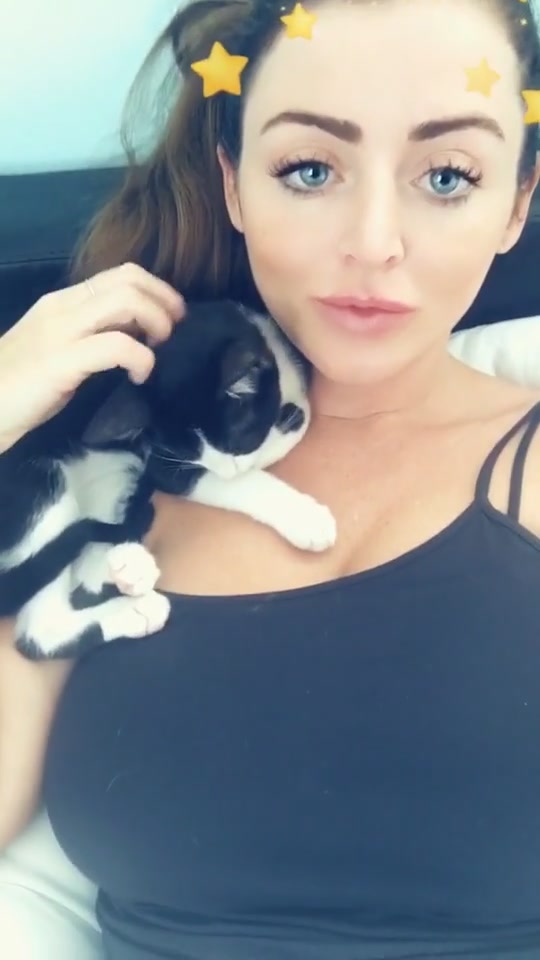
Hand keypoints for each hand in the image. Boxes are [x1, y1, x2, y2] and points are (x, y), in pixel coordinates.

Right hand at [0, 262, 184, 452]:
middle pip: (129, 281)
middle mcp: (63, 307)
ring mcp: (61, 332)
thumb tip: (137, 334)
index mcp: (64, 301)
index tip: (173, 317)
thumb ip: (94, 334)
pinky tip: (140, 377)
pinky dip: (142, 358)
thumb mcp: (61, 348)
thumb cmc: (22, 385)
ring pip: (126, 302)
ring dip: (157, 323)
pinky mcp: (62, 361)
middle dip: (164, 303)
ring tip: (158, 351)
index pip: (121, 274)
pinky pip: (118, 346)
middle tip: (173, 333)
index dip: (158, 290)